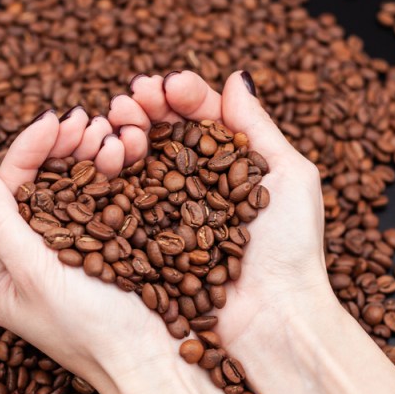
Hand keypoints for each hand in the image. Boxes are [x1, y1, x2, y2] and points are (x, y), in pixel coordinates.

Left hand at [0, 107, 175, 393]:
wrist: (157, 367)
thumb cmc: (94, 330)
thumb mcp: (35, 277)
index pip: (3, 193)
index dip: (27, 150)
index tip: (54, 119)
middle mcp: (25, 261)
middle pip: (36, 185)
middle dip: (61, 148)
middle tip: (90, 122)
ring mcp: (64, 255)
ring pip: (68, 188)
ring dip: (87, 155)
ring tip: (113, 135)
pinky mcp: (102, 252)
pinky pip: (98, 202)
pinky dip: (109, 175)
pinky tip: (126, 154)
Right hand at [119, 70, 337, 346]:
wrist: (270, 317)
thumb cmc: (290, 248)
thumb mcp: (290, 176)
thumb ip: (258, 126)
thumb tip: (235, 76)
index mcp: (225, 163)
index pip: (197, 117)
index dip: (179, 95)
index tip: (166, 85)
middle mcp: (190, 183)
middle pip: (161, 134)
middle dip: (143, 109)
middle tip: (130, 98)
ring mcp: (163, 210)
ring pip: (136, 162)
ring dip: (123, 134)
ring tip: (116, 122)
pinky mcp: (142, 238)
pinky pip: (122, 200)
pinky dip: (110, 175)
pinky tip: (104, 156)